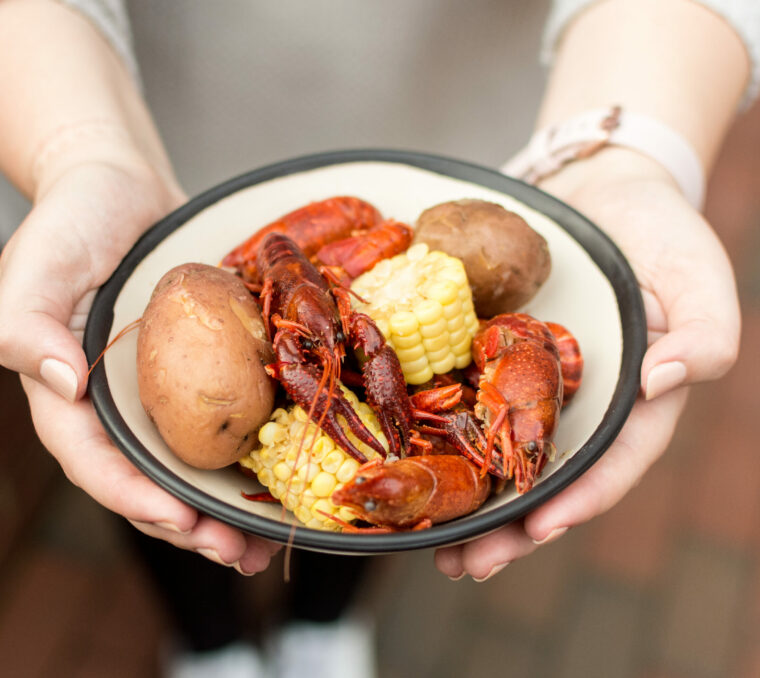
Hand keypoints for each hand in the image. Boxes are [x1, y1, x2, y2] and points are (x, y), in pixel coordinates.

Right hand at [0, 160, 279, 573]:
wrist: (123, 189)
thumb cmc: (72, 221)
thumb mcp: (35, 266)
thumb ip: (26, 324)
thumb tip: (60, 381)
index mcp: (68, 395)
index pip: (95, 461)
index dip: (134, 497)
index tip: (180, 520)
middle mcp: (114, 406)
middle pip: (146, 482)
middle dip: (187, 525)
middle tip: (234, 553)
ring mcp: (157, 395)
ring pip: (185, 468)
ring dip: (219, 512)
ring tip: (259, 548)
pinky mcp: (195, 376)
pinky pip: (217, 426)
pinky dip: (243, 462)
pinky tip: (277, 487)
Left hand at [435, 148, 740, 579]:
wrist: (602, 187)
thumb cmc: (660, 231)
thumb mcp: (699, 276)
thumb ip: (705, 334)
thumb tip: (662, 382)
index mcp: (636, 400)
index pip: (611, 464)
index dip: (578, 500)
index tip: (538, 529)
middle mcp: (584, 404)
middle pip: (549, 480)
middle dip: (510, 529)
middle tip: (464, 566)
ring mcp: (539, 384)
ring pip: (506, 458)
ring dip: (472, 506)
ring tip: (431, 545)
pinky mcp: (501, 358)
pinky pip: (475, 405)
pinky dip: (449, 442)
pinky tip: (417, 469)